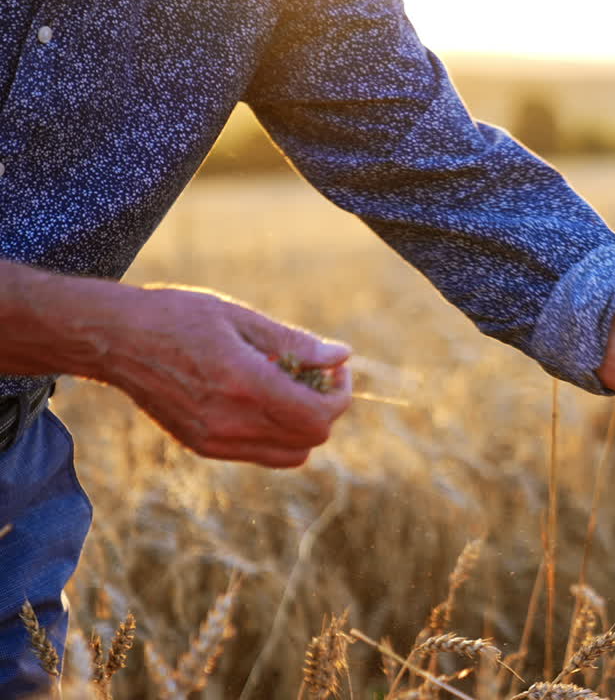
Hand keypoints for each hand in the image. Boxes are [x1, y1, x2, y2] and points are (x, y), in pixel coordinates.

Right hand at [98, 285, 351, 466]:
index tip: (337, 370)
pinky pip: (260, 454)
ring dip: (303, 426)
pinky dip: (276, 433)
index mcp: (244, 385)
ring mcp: (214, 440)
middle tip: (318, 376)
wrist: (115, 340)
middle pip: (310, 439)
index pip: (318, 416)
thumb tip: (342, 355)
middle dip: (326, 409)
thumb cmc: (178, 317)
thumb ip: (294, 342)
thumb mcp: (240, 317)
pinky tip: (263, 398)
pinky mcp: (202, 446)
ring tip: (291, 387)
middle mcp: (230, 422)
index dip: (340, 396)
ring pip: (289, 454)